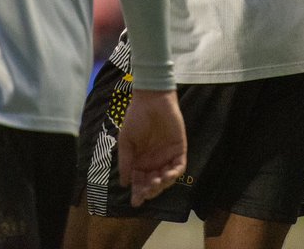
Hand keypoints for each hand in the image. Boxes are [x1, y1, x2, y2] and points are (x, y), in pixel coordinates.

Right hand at [117, 88, 185, 205]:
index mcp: (139, 161)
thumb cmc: (135, 118)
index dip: (138, 192)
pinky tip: (167, 175)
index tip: (135, 202)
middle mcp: (153, 161)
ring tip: (156, 183)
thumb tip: (124, 184)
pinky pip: (179, 167)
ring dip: (162, 184)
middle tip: (146, 192)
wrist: (151, 100)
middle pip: (153, 183)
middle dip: (150, 191)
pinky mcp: (179, 150)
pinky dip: (174, 174)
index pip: (139, 181)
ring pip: (166, 178)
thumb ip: (126, 162)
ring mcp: (166, 156)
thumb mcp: (126, 141)